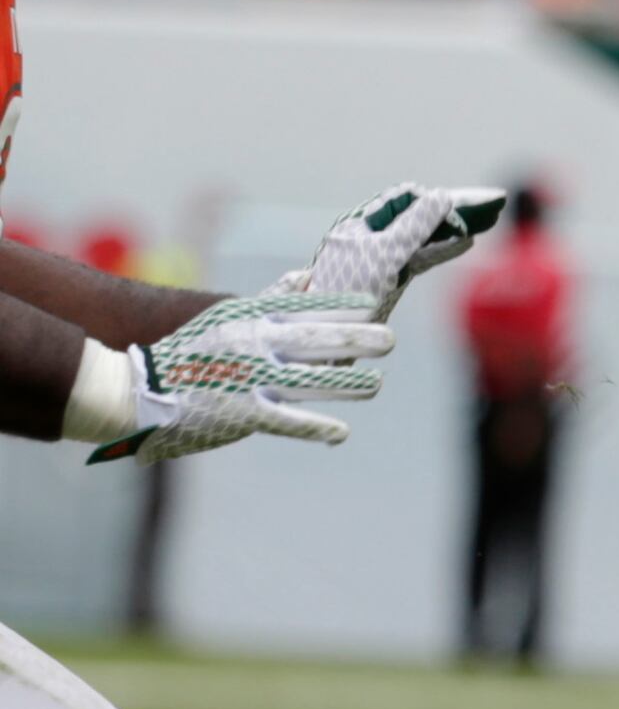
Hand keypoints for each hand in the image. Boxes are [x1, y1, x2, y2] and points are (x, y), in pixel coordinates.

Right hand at [94, 292, 390, 466]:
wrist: (137, 388)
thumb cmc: (187, 351)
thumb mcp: (228, 314)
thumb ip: (272, 299)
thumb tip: (308, 276)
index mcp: (251, 320)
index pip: (306, 308)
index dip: (342, 307)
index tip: (372, 304)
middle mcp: (254, 345)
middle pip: (317, 340)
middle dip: (358, 340)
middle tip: (390, 340)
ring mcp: (250, 379)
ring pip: (311, 379)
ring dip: (348, 384)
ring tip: (376, 384)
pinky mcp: (242, 414)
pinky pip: (289, 420)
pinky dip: (317, 427)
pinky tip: (340, 432)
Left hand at [276, 183, 506, 319]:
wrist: (324, 339)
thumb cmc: (348, 293)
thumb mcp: (384, 253)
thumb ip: (414, 225)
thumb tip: (441, 197)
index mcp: (363, 223)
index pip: (408, 200)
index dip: (440, 200)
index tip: (468, 205)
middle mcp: (373, 236)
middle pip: (421, 216)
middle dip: (457, 210)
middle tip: (495, 203)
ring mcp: (382, 258)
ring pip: (426, 236)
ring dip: (456, 227)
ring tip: (490, 218)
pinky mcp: (391, 277)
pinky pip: (423, 256)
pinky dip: (445, 249)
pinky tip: (467, 243)